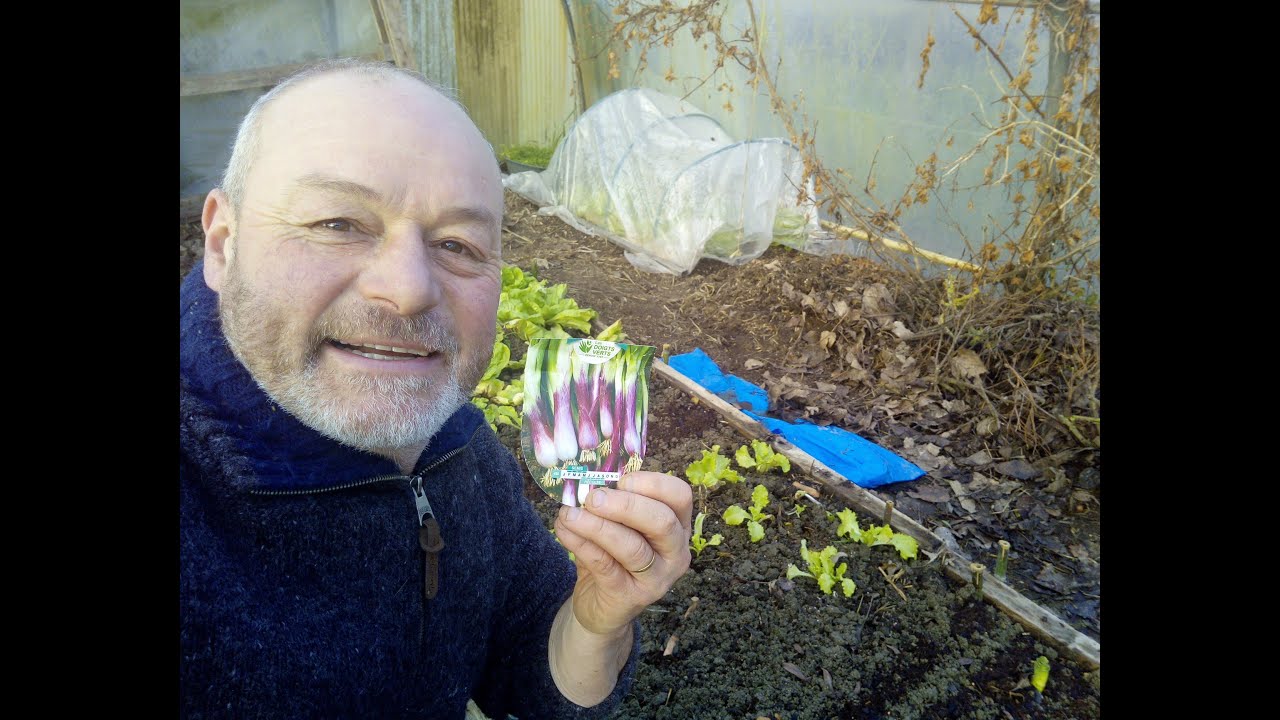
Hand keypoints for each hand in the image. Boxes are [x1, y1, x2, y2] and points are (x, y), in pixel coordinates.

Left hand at [553, 471, 692, 635]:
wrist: (600, 608)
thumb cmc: (613, 557)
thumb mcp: (619, 527)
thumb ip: (613, 503)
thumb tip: (587, 479)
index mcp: (678, 527)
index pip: (679, 497)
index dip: (652, 483)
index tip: (621, 479)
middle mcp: (675, 554)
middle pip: (662, 522)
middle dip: (626, 505)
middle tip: (593, 497)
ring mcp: (656, 579)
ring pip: (632, 547)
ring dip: (596, 526)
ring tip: (569, 514)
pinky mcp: (630, 597)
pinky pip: (605, 565)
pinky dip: (581, 544)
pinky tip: (564, 531)